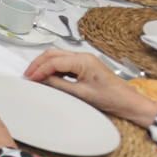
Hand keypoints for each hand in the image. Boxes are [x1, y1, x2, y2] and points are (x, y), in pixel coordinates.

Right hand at [24, 50, 156, 126]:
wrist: (128, 103)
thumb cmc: (111, 98)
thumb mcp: (80, 93)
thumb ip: (58, 84)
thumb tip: (42, 80)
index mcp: (83, 60)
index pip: (53, 61)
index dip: (39, 70)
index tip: (30, 79)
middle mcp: (83, 57)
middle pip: (53, 54)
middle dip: (38, 63)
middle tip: (28, 75)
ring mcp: (85, 61)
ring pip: (57, 57)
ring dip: (45, 65)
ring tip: (36, 77)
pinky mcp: (85, 67)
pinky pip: (65, 63)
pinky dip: (54, 69)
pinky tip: (49, 78)